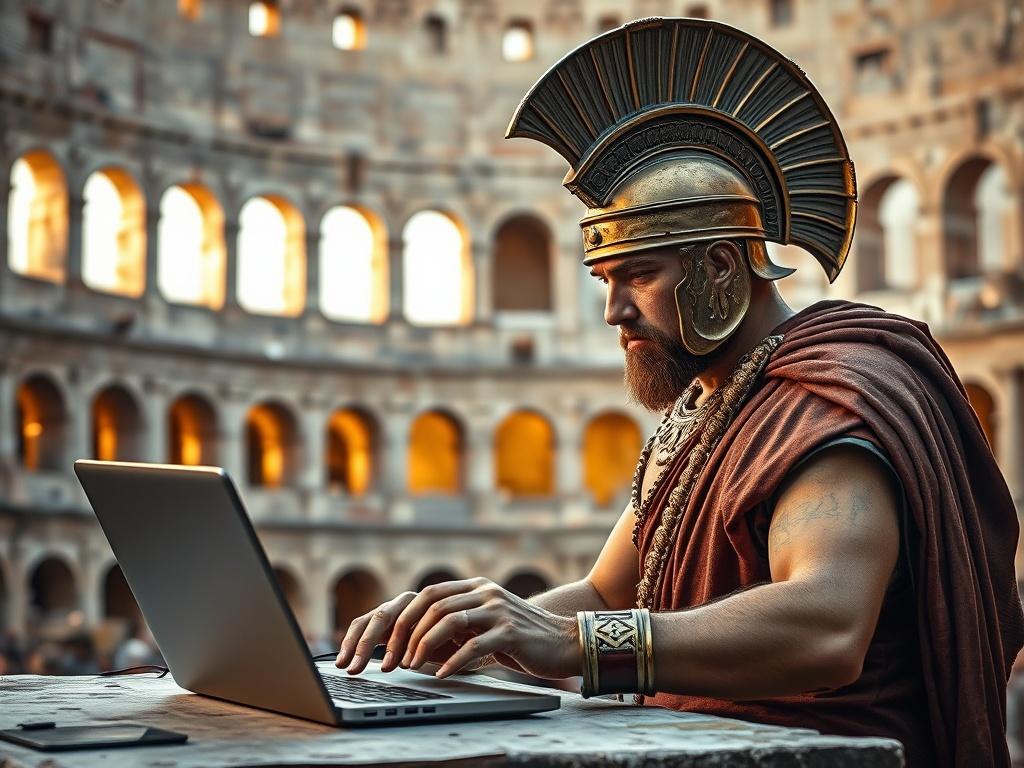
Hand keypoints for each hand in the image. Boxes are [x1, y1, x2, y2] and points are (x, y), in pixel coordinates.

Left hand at [335, 578, 580, 680]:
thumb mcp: (485, 626)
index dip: (406, 617)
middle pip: (434, 605)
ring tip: (413, 666)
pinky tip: (442, 674)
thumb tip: (417, 645)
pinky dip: (453, 661)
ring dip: (425, 645)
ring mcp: (498, 609)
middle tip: (395, 658)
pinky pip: (475, 645)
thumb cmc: (521, 638)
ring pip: (450, 621)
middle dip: (408, 633)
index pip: (429, 594)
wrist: (565, 641)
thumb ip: (457, 628)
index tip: (390, 642)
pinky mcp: (510, 632)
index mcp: (476, 587)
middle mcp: (486, 592)